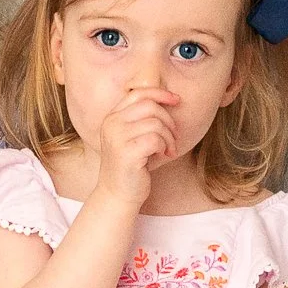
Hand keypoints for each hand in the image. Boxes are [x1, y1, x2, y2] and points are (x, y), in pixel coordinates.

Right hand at [95, 89, 180, 206]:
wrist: (118, 194)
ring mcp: (117, 138)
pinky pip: (155, 139)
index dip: (160, 93)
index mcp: (112, 118)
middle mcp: (111, 124)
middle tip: (174, 137)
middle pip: (150, 106)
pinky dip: (164, 146)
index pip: (138, 93)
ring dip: (169, 137)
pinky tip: (163, 156)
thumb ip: (142, 119)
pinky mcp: (126, 153)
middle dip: (168, 120)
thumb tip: (169, 99)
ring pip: (155, 123)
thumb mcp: (132, 137)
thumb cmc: (131, 166)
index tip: (176, 100)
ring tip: (168, 149)